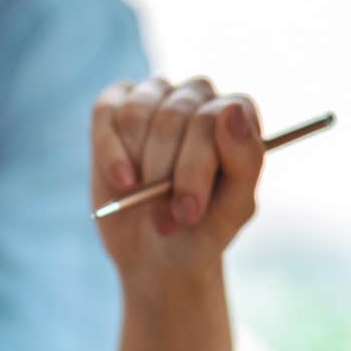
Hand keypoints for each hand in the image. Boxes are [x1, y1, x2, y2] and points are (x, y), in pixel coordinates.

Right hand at [90, 76, 263, 297]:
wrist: (160, 254)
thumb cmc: (204, 228)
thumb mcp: (234, 208)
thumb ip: (245, 159)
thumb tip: (231, 109)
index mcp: (237, 114)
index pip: (212, 118)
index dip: (196, 167)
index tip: (189, 211)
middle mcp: (198, 96)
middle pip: (174, 115)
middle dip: (164, 175)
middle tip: (167, 219)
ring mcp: (156, 96)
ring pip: (137, 113)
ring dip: (138, 165)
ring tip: (143, 201)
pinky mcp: (115, 106)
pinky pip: (105, 113)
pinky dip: (109, 152)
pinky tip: (121, 181)